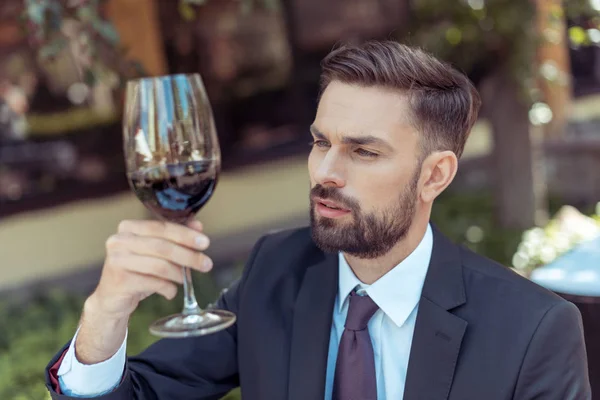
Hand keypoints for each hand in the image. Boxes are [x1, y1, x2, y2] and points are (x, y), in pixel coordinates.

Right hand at [91, 219, 212, 319]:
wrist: (111, 299)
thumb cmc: (137, 271)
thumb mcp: (157, 253)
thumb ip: (176, 237)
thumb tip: (198, 226)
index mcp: (128, 228)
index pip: (162, 227)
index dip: (186, 234)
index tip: (205, 242)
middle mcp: (119, 241)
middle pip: (162, 246)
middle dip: (188, 256)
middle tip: (207, 264)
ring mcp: (116, 261)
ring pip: (159, 266)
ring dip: (179, 274)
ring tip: (185, 279)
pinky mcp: (118, 280)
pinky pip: (152, 283)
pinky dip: (167, 288)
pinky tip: (171, 292)